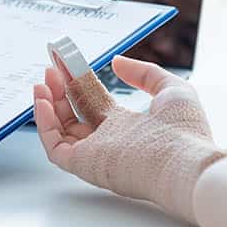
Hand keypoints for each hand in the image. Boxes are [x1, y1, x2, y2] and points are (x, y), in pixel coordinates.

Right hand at [33, 56, 226, 222]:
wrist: (185, 163)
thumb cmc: (185, 132)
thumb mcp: (171, 89)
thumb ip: (144, 73)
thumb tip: (117, 61)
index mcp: (126, 125)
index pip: (92, 101)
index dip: (77, 82)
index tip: (66, 63)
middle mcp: (107, 140)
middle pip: (73, 114)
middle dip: (59, 91)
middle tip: (50, 70)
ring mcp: (94, 153)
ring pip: (60, 131)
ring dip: (47, 107)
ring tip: (41, 84)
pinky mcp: (83, 164)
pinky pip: (54, 147)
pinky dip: (44, 126)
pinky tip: (42, 103)